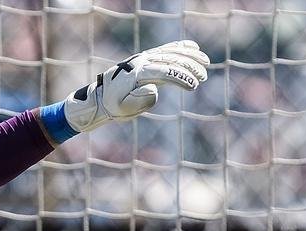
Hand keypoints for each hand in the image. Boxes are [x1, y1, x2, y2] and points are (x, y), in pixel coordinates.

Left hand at [63, 40, 208, 133]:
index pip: (164, 72)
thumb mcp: (124, 108)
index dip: (181, 78)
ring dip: (190, 56)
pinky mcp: (145, 58)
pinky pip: (166, 49)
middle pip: (170, 59)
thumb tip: (154, 89)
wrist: (100, 97)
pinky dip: (181, 47)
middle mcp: (141, 62)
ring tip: (205, 63)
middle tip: (203, 76)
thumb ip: (140, 100)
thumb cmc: (114, 106)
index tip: (194, 86)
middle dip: (190, 67)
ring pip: (170, 52)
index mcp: (137, 74)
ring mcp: (143, 58)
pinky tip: (194, 48)